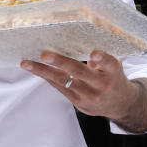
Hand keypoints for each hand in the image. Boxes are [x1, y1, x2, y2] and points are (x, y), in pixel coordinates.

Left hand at [20, 49, 139, 120]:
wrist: (121, 104)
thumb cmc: (114, 77)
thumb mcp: (115, 65)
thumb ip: (102, 56)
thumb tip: (84, 41)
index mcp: (114, 72)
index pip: (110, 63)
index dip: (102, 58)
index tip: (94, 52)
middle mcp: (102, 84)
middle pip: (80, 72)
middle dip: (61, 62)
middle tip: (45, 54)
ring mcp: (89, 96)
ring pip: (63, 81)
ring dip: (43, 71)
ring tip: (26, 63)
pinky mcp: (78, 102)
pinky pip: (59, 87)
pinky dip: (46, 76)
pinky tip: (34, 68)